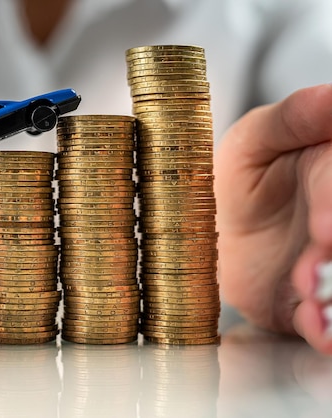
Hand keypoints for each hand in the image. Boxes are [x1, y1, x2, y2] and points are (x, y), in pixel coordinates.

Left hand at [216, 83, 331, 353]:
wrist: (212, 226)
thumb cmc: (237, 175)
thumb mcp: (255, 137)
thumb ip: (293, 118)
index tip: (323, 231)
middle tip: (312, 274)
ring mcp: (330, 265)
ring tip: (318, 317)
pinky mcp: (315, 304)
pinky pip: (328, 324)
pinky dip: (328, 332)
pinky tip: (318, 332)